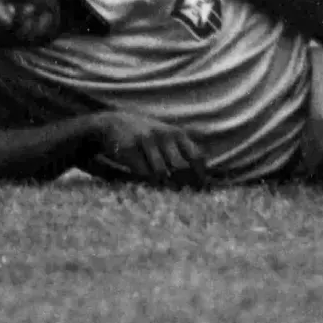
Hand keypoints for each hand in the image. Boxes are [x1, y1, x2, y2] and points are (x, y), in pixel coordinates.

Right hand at [92, 109, 206, 187]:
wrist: (114, 123)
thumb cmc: (146, 136)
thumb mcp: (168, 135)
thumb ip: (186, 150)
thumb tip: (208, 179)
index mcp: (176, 133)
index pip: (196, 157)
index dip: (200, 177)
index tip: (200, 192)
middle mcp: (163, 135)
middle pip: (180, 167)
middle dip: (183, 185)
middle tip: (182, 198)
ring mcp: (145, 140)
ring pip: (161, 173)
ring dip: (163, 187)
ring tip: (164, 196)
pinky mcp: (129, 148)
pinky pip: (142, 173)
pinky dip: (146, 184)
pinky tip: (147, 188)